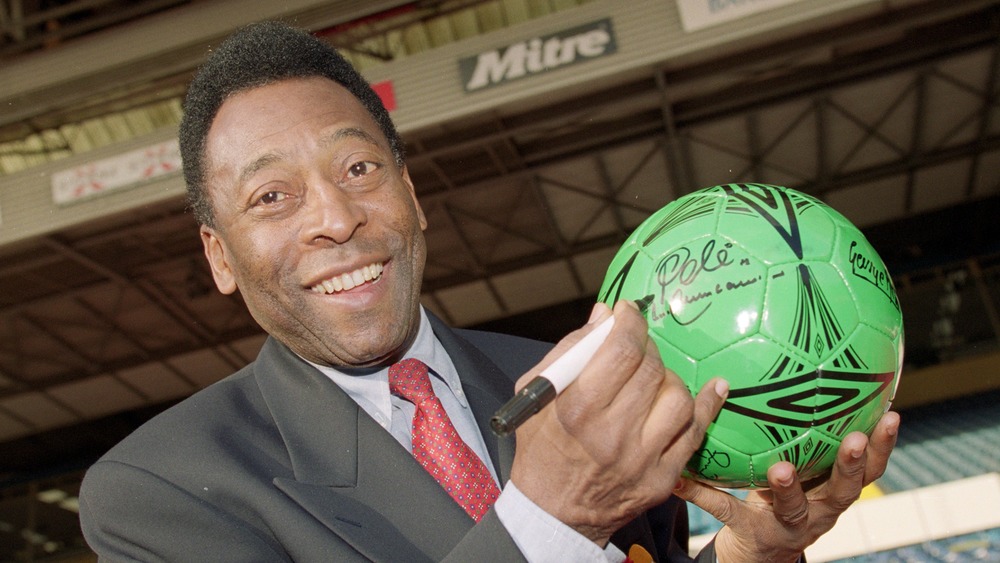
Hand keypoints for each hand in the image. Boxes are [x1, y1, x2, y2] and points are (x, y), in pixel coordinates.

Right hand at [509, 300, 728, 545]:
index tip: (628, 312)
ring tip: (653, 379)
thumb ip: (569, 351)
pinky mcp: (662, 478)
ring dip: (668, 377)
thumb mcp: (536, 394)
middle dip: (646, 347)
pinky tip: (714, 387)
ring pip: (678, 397)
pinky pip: (696, 433)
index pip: (620, 351)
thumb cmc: (541, 446)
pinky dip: (708, 404)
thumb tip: (604, 317)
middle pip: (650, 369)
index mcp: (576, 409)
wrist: (553, 512)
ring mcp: (641, 459)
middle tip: (636, 346)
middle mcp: (611, 434)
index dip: (630, 322)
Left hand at [674, 410, 899, 562]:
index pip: (870, 466)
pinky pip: (727, 510)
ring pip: (794, 506)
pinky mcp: (752, 531)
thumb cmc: (783, 491)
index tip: (893, 412)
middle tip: (856, 438)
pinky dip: (703, 494)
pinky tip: (680, 477)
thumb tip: (804, 363)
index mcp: (834, 489)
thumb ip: (806, 430)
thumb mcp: (801, 465)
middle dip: (853, 464)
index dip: (884, 443)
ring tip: (780, 468)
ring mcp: (788, 524)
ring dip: (789, 486)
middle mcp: (820, 510)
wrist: (761, 549)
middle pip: (844, 490)